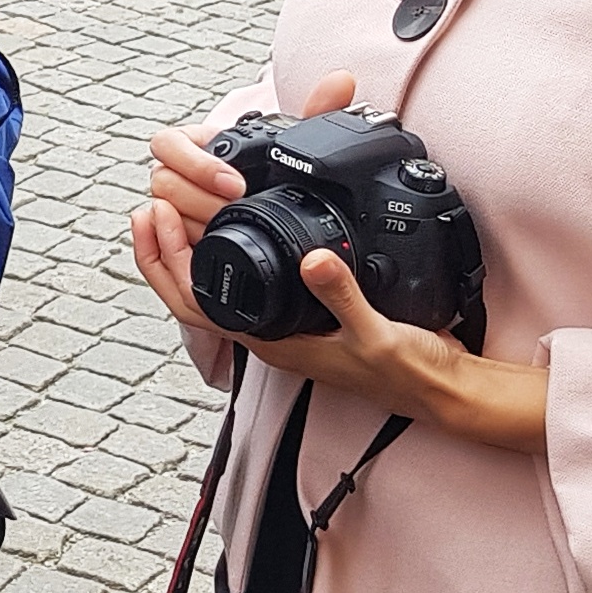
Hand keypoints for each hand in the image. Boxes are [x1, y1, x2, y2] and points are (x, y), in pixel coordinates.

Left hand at [129, 198, 545, 456]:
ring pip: (217, 289)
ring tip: (175, 206)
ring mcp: (287, 324)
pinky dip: (229, 252)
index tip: (159, 216)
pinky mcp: (307, 311)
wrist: (442, 389)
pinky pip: (250, 281)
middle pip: (193, 296)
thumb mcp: (376, 333)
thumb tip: (310, 260)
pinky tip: (233, 226)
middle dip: (163, 253)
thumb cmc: (408, 374)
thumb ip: (342, 296)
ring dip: (190, 251)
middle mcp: (271, 335)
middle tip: (149, 203)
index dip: (168, 263)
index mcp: (274, 343)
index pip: (197, 305)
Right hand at [147, 71, 362, 237]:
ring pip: (165, 211)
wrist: (269, 203)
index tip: (237, 182)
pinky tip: (219, 242)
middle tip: (239, 207)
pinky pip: (170, 240)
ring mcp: (175, 204)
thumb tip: (343, 81)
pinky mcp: (181, 234)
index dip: (196, 164)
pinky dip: (190, 242)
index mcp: (192, 144)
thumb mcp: (293, 143)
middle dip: (202, 197)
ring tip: (233, 224)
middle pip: (163, 180)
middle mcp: (176, 172)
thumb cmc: (274, 168)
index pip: (167, 143)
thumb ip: (316, 111)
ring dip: (198, 220)